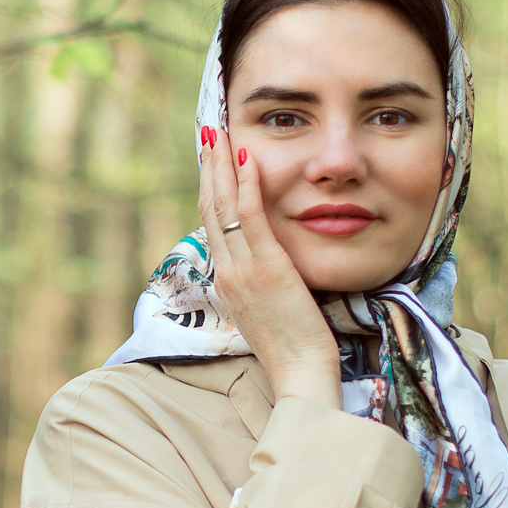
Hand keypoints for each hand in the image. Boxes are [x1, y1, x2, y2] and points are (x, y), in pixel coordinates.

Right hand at [200, 126, 340, 408]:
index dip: (209, 188)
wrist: (299, 375)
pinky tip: (248, 157)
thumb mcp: (270, 310)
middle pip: (209, 207)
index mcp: (226, 281)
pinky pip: (251, 217)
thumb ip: (263, 282)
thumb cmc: (293, 349)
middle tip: (208, 132)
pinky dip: (247, 183)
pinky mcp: (267, 268)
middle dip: (208, 167)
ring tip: (220, 132)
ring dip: (221, 164)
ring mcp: (242, 269)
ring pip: (222, 206)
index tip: (210, 160)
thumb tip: (268, 262)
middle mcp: (226, 271)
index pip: (212, 224)